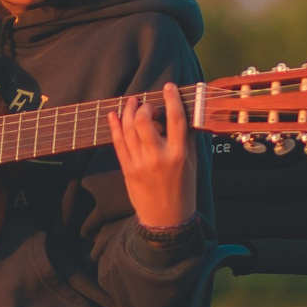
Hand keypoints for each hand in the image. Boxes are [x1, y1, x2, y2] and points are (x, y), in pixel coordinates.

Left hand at [107, 84, 195, 230]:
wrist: (166, 219)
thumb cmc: (183, 190)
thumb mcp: (192, 164)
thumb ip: (187, 140)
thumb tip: (183, 116)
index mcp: (179, 154)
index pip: (175, 119)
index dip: (171, 99)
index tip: (168, 87)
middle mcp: (158, 156)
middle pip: (145, 121)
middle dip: (144, 106)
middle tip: (147, 105)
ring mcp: (140, 163)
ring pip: (129, 129)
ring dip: (129, 112)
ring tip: (132, 103)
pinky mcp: (127, 169)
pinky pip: (118, 143)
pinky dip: (115, 126)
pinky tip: (114, 115)